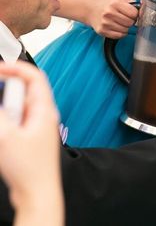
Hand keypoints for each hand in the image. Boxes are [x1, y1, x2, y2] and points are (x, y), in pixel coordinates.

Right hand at [0, 62, 63, 222]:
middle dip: (5, 88)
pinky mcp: (28, 137)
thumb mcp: (6, 136)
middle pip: (22, 90)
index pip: (34, 76)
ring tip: (2, 127)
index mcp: (44, 109)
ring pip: (16, 106)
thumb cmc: (29, 169)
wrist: (37, 193)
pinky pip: (14, 120)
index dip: (16, 68)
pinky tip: (2, 131)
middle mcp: (42, 114)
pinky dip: (4, 121)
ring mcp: (36, 126)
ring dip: (4, 107)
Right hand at [87, 0, 138, 38]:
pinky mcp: (102, 31)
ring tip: (120, 21)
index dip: (135, 14)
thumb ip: (132, 0)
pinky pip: (119, 36)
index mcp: (115, 3)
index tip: (132, 13)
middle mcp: (109, 13)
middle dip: (130, 21)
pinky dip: (121, 33)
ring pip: (125, 30)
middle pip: (130, 23)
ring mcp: (105, 23)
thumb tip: (142, 8)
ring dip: (125, 27)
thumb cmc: (107, 3)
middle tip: (126, 18)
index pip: (134, 13)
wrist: (90, 9)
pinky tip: (117, 27)